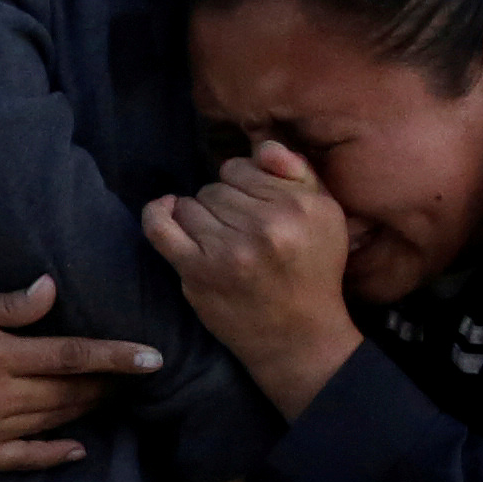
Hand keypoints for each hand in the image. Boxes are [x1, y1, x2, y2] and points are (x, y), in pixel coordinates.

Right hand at [0, 276, 162, 473]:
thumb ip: (10, 304)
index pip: (71, 356)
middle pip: (69, 392)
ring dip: (86, 410)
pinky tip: (78, 447)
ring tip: (109, 397)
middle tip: (135, 377)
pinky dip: (55, 455)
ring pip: (53, 422)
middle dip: (108, 384)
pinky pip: (25, 459)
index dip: (115, 357)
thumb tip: (53, 289)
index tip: (153, 358)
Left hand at [144, 137, 360, 412]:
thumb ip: (297, 171)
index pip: (245, 167)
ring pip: (192, 205)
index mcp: (301, 206)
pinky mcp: (199, 272)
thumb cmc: (312, 271)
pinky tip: (164, 209)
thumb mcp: (326, 214)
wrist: (298, 337)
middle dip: (223, 205)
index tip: (254, 208)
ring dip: (199, 218)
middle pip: (216, 186)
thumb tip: (259, 144)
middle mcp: (268, 224)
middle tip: (240, 234)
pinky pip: (161, 227)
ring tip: (220, 241)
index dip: (244, 185)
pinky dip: (156, 213)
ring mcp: (230, 250)